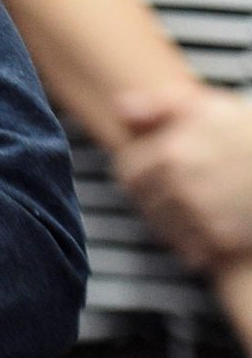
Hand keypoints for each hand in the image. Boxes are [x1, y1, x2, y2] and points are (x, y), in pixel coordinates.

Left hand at [114, 86, 251, 269]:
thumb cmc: (250, 134)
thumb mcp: (208, 107)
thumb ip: (159, 106)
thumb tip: (119, 109)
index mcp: (172, 153)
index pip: (128, 173)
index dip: (135, 175)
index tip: (148, 176)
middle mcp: (181, 186)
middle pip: (144, 203)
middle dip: (152, 200)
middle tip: (172, 195)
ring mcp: (201, 215)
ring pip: (164, 230)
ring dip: (170, 225)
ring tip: (191, 212)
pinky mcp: (222, 240)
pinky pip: (189, 251)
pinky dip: (193, 247)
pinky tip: (206, 232)